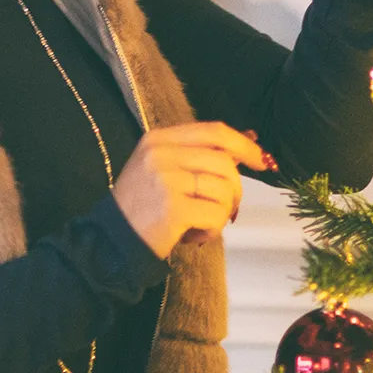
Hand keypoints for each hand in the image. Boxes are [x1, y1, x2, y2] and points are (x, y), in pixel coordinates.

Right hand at [112, 122, 275, 259]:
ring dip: (221, 213)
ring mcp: (166, 179)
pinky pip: (216, 213)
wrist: (111, 241)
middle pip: (224, 162)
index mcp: (159, 139)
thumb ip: (196, 156)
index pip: (214, 131)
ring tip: (201, 224)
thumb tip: (248, 147)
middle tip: (226, 209)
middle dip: (235, 189)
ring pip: (224, 189)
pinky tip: (195, 236)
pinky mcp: (173, 207)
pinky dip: (213, 229)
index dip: (243, 145)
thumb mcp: (162, 169)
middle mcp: (161, 153)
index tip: (261, 161)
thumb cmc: (143, 208)